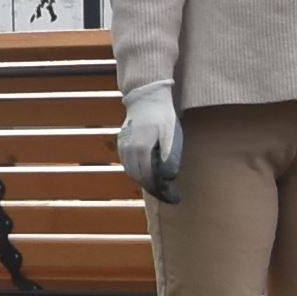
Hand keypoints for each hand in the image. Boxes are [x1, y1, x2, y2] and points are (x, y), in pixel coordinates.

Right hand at [119, 81, 185, 202]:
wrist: (146, 98)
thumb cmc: (162, 116)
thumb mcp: (171, 134)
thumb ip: (169, 156)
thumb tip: (168, 177)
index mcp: (140, 149)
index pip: (149, 178)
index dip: (161, 190)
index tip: (174, 197)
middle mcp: (128, 150)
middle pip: (139, 177)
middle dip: (154, 189)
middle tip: (169, 196)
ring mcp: (123, 146)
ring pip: (131, 172)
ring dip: (145, 181)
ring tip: (160, 186)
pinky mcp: (122, 142)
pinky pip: (127, 163)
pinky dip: (137, 171)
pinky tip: (147, 172)